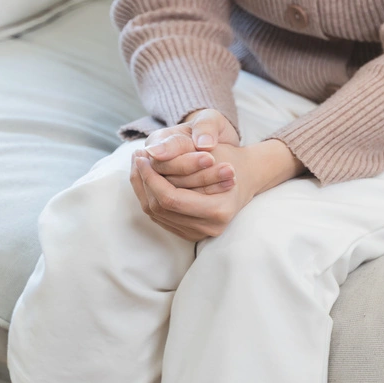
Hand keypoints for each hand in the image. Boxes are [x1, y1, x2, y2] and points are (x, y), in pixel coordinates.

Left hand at [129, 139, 304, 241]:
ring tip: (140, 165)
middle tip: (137, 158)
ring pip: (156, 214)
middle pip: (160, 208)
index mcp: (218, 211)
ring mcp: (200, 233)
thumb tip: (150, 153)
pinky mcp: (191, 233)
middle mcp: (209, 227)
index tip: (142, 156)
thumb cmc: (230, 158)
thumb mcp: (210, 149)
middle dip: (144, 181)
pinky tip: (147, 178)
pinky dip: (150, 197)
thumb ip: (181, 151)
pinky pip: (161, 217)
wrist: (246, 175)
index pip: (170, 198)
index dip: (151, 178)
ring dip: (143, 188)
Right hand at [142, 108, 240, 193]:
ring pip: (177, 196)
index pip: (165, 159)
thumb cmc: (210, 128)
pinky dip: (207, 197)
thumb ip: (205, 126)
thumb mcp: (211, 118)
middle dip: (200, 176)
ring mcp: (160, 183)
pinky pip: (185, 204)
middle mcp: (152, 165)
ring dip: (207, 187)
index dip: (187, 162)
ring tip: (231, 178)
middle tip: (228, 170)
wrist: (215, 145)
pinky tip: (228, 186)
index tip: (211, 158)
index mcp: (155, 142)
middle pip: (169, 180)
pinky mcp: (173, 198)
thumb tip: (202, 144)